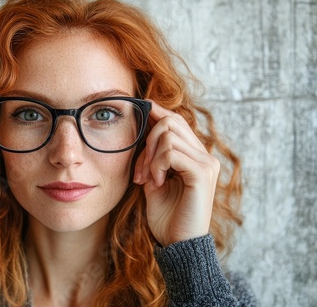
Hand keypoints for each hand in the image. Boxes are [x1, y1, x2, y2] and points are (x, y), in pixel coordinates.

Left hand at [133, 100, 219, 246]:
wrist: (176, 243)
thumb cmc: (166, 214)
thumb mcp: (154, 178)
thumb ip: (153, 156)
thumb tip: (144, 128)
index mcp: (195, 155)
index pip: (176, 121)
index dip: (158, 111)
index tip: (141, 105)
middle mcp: (205, 155)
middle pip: (171, 122)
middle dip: (147, 141)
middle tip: (141, 170)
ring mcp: (207, 163)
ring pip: (168, 136)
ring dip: (150, 157)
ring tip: (148, 180)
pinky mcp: (202, 173)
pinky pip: (172, 153)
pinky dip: (157, 165)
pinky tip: (157, 182)